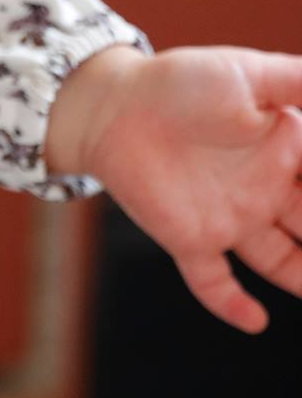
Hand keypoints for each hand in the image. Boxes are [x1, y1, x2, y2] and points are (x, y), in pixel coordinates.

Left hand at [80, 46, 301, 333]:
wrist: (113, 104)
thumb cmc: (181, 81)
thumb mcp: (251, 75)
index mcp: (290, 148)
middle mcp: (269, 188)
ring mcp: (232, 217)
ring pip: (283, 261)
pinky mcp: (190, 238)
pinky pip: (213, 282)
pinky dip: (230, 304)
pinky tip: (256, 321)